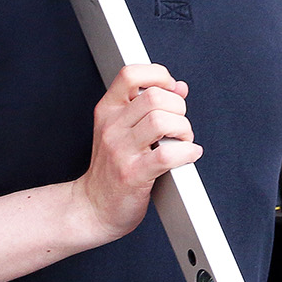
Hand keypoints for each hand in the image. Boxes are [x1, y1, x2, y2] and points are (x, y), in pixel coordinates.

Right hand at [71, 64, 198, 243]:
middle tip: (178, 125)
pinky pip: (167, 155)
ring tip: (182, 141)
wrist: (92, 208)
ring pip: (161, 121)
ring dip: (183, 130)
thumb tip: (178, 87)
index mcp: (108, 110)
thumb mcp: (121, 129)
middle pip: (154, 96)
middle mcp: (112, 127)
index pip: (131, 74)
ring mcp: (120, 151)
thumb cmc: (110, 169)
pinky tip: (188, 154)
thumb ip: (148, 105)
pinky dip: (187, 152)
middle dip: (178, 108)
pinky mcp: (133, 174)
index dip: (158, 75)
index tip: (170, 90)